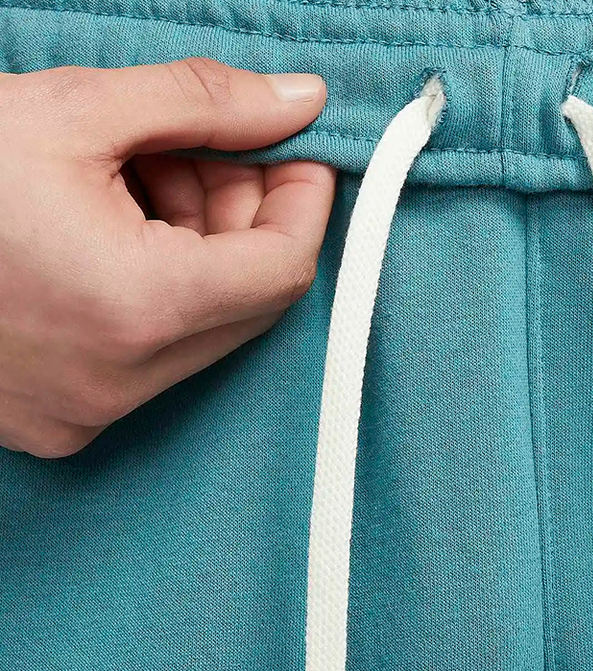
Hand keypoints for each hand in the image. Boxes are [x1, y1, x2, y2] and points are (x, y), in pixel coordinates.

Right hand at [0, 59, 334, 456]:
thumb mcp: (69, 111)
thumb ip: (200, 102)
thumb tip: (300, 101)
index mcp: (133, 308)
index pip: (282, 269)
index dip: (303, 204)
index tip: (297, 154)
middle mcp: (120, 382)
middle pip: (246, 301)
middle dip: (243, 217)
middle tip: (205, 152)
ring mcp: (90, 412)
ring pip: (203, 329)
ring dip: (199, 252)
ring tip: (139, 181)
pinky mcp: (64, 422)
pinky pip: (153, 358)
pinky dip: (158, 294)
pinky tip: (111, 234)